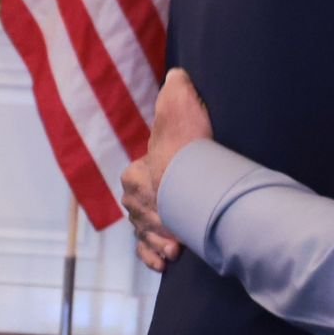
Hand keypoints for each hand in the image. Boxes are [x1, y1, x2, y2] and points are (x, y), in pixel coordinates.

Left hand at [122, 68, 213, 271]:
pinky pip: (151, 252)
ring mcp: (146, 224)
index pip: (140, 177)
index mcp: (135, 173)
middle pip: (145, 208)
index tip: (179, 184)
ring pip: (148, 232)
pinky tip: (166, 258)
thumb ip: (176, 88)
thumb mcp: (179, 104)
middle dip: (161, 213)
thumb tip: (176, 75)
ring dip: (161, 236)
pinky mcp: (157, 244)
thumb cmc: (189, 146)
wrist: (198, 180)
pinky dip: (156, 255)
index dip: (159, 179)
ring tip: (177, 241)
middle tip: (181, 213)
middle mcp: (135, 201)